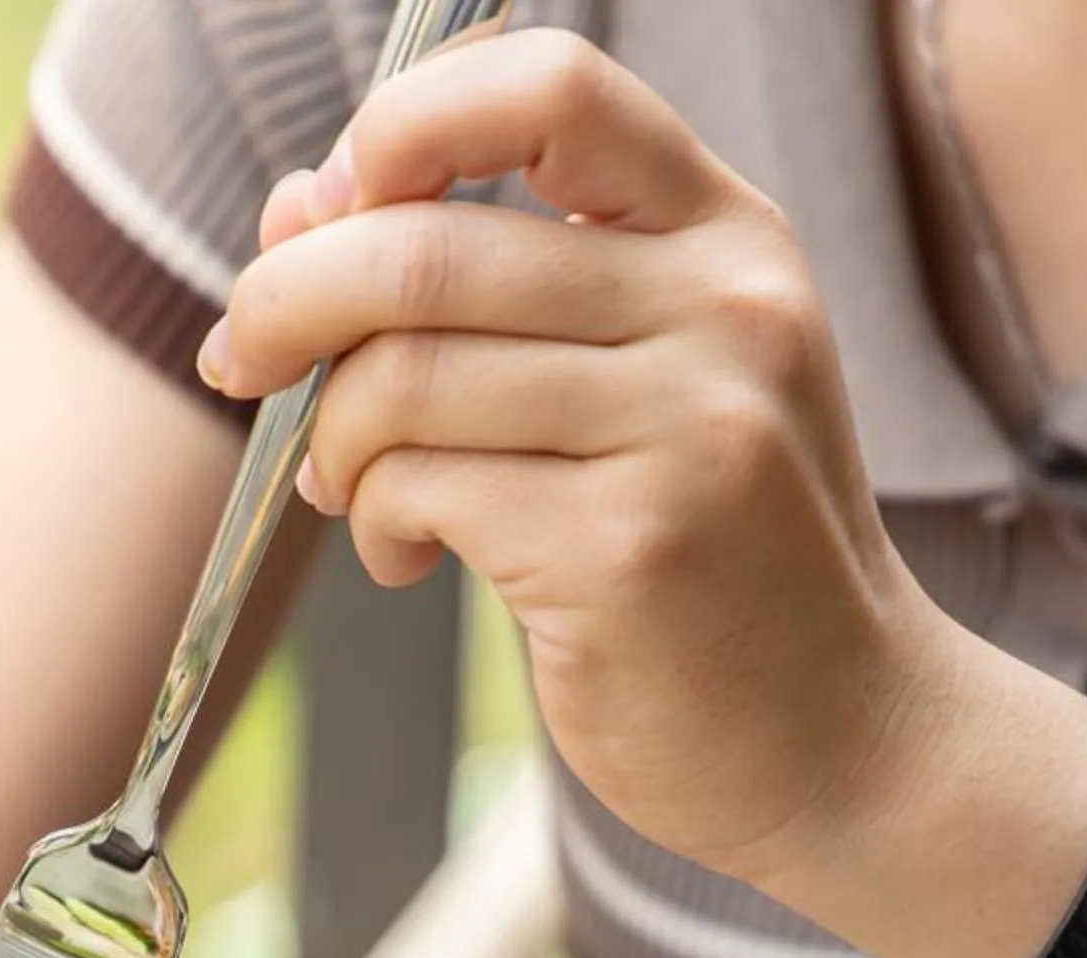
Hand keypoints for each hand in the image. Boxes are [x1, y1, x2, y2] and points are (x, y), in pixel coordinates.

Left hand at [201, 31, 952, 905]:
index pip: (547, 89)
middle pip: (426, 250)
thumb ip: (491, 289)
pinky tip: (409, 557)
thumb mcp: (647, 384)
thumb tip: (295, 210)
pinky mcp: (627, 551)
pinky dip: (376, 521)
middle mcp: (723, 313)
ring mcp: (686, 431)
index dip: (403, 130)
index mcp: (729, 238)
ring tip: (355, 492)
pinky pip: (420, 490)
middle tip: (245, 361)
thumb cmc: (720, 561)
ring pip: (402, 378)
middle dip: (287, 303)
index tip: (334, 207)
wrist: (841, 738)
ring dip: (333, 442)